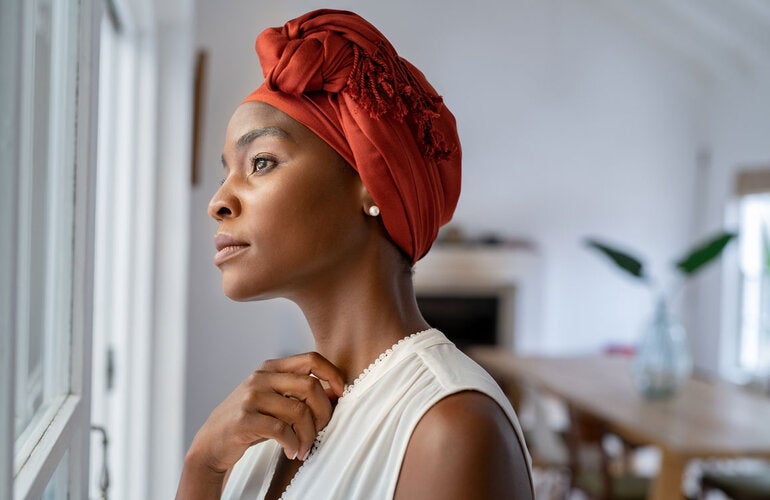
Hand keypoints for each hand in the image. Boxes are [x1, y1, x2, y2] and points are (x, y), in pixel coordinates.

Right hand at [186, 352, 344, 473]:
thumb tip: (336, 391)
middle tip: (320, 430)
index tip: (341, 394)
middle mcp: (260, 378)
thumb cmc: (249, 421)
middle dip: (323, 412)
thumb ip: (299, 392)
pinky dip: (293, 443)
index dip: (332, 375)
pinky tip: (291, 450)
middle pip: (310, 385)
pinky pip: (282, 429)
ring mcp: (251, 397)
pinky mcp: (244, 420)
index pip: (311, 359)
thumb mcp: (273, 399)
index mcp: (270, 368)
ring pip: (299, 411)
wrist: (212, 442)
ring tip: (304, 446)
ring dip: (308, 434)